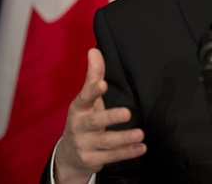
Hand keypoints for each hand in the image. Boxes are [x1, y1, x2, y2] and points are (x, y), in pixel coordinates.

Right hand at [54, 48, 145, 183]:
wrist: (69, 155)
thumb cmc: (84, 119)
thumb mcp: (87, 99)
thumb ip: (93, 76)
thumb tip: (94, 50)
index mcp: (78, 108)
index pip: (84, 97)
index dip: (93, 91)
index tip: (103, 84)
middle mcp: (79, 127)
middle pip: (95, 122)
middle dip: (110, 118)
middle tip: (127, 113)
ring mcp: (84, 145)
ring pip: (105, 142)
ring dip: (123, 138)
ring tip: (140, 134)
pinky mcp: (92, 160)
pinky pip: (111, 156)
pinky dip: (127, 152)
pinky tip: (141, 147)